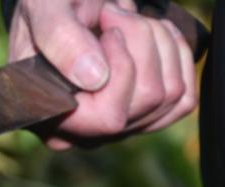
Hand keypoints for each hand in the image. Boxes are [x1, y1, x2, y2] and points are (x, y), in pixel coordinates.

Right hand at [9, 0, 197, 148]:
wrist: (58, 8)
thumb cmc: (45, 8)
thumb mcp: (42, 10)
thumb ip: (60, 39)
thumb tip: (95, 78)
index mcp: (53, 119)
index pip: (109, 116)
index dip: (122, 68)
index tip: (107, 29)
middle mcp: (86, 134)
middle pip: (147, 99)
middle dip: (142, 41)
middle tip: (115, 11)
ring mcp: (117, 129)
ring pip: (170, 96)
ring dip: (160, 43)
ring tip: (130, 18)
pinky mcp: (142, 117)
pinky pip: (182, 101)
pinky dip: (178, 57)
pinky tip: (154, 34)